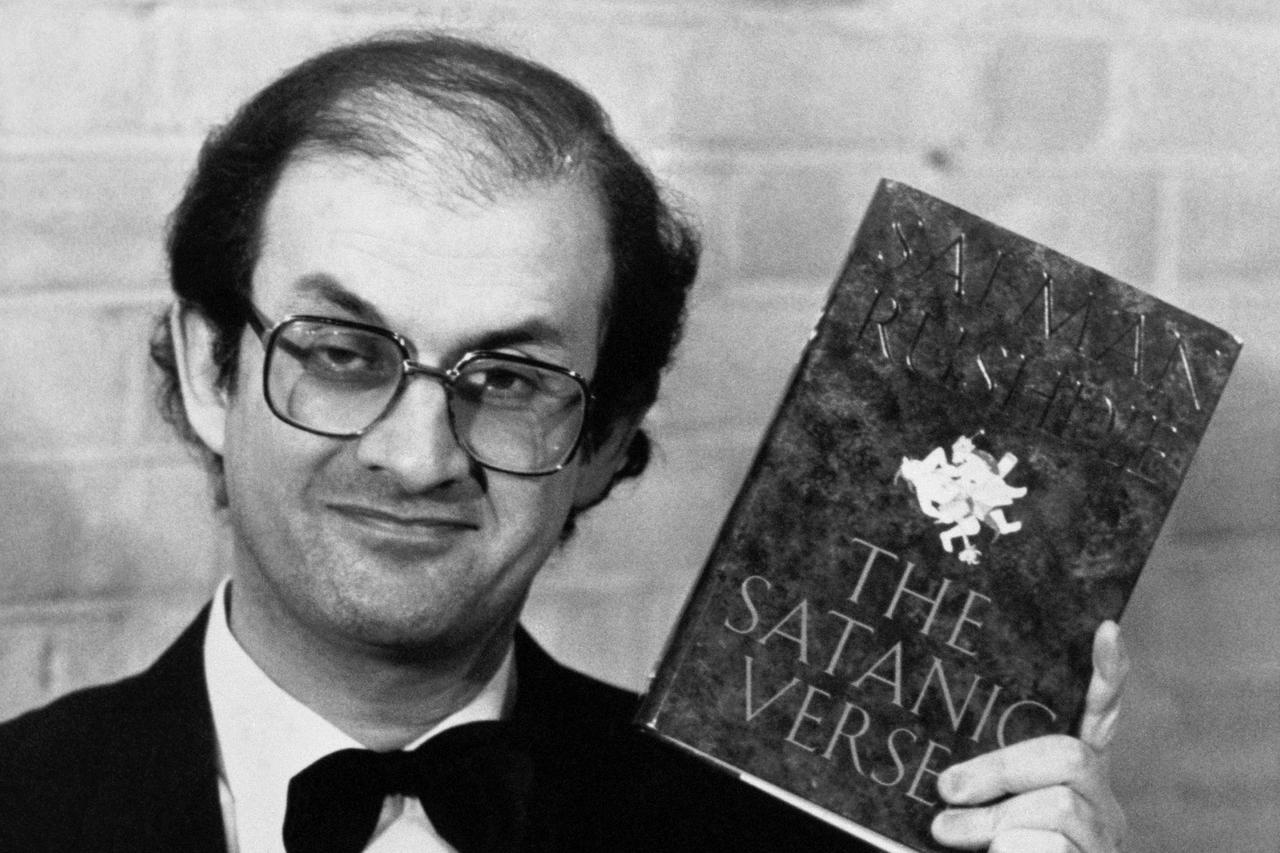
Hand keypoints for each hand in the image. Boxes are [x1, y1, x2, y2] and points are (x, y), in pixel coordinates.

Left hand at [929, 621, 1128, 851]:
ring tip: (947, 831)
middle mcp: (1102, 804)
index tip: (1102, 628)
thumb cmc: (989, 844)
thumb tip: (940, 771)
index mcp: (1077, 777)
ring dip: (994, 819)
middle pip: (1069, 757)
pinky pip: (1051, 850)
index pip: (1101, 715)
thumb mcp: (980, 808)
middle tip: (946, 790)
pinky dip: (1012, 852)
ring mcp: (1102, 840)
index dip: (1107, 674)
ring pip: (1059, 807)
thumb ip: (976, 782)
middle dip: (1001, 768)